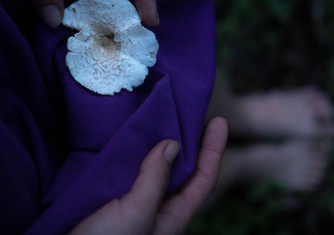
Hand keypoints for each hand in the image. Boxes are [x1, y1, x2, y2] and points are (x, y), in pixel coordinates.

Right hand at [69, 117, 227, 234]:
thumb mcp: (135, 214)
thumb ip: (155, 181)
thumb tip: (173, 145)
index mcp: (173, 217)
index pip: (204, 179)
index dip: (214, 150)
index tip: (219, 122)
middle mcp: (159, 210)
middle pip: (184, 173)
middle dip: (192, 145)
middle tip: (191, 116)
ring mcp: (137, 206)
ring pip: (158, 171)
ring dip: (162, 147)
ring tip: (163, 121)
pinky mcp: (114, 202)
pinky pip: (133, 173)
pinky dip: (136, 155)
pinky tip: (130, 142)